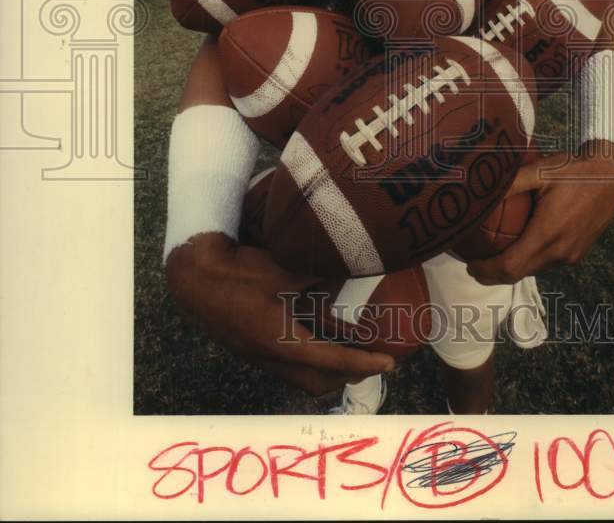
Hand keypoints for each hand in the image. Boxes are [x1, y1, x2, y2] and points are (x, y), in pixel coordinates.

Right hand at [166, 232, 393, 395]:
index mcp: (282, 342)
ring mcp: (258, 357)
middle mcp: (271, 357)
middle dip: (348, 376)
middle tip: (371, 361)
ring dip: (327, 373)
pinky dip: (308, 362)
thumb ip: (318, 272)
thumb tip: (352, 263)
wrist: (193, 279)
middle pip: (318, 382)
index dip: (363, 363)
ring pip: (300, 379)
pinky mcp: (250, 349)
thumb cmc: (238, 274)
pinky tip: (313, 341)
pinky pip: (286, 368)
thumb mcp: (283, 271)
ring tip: (348, 355)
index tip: (388, 363)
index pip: (332, 361)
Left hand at [466, 142, 613, 284]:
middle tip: (475, 261)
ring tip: (494, 251)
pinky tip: (521, 243)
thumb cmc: (574, 169)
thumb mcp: (539, 171)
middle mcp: (560, 252)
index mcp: (547, 235)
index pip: (509, 267)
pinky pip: (548, 262)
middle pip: (519, 273)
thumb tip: (479, 191)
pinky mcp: (580, 252)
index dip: (486, 271)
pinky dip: (530, 259)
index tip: (470, 264)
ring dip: (513, 266)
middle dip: (494, 273)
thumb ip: (510, 184)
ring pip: (534, 269)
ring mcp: (572, 255)